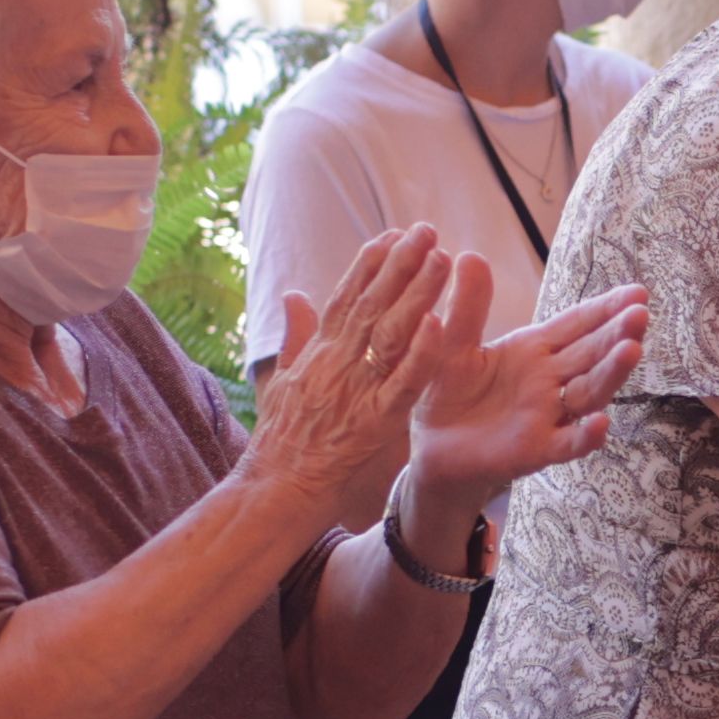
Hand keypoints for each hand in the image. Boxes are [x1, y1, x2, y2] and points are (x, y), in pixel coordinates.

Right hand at [248, 227, 465, 532]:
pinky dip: (420, 353)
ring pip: (391, 332)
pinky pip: (404, 382)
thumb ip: (293, 336)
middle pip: (373, 303)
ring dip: (417, 293)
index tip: (392, 234)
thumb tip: (292, 294)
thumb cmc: (280, 441)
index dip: (370, 264)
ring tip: (441, 259)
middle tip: (426, 230)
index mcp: (319, 352)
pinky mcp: (376, 420)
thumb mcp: (280, 380)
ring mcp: (357, 389)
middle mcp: (337, 362)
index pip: (347, 297)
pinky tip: (438, 323)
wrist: (277, 488)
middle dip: (400, 264)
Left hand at [408, 280, 644, 494]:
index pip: (578, 324)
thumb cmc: (448, 393)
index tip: (637, 292)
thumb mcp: (454, 344)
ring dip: (611, 373)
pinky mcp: (535, 449)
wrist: (432, 447)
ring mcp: (548, 415)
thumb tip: (471, 255)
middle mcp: (550, 380)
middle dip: (617, 333)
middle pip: (591, 353)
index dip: (606, 308)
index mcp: (534, 349)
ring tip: (631, 350)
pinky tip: (600, 423)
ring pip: (589, 392)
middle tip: (640, 314)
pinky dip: (584, 436)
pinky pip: (566, 443)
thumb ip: (467, 306)